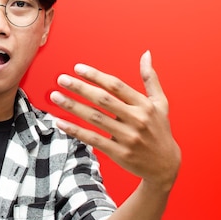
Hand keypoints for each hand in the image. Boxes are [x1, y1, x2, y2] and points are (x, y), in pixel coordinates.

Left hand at [50, 51, 180, 191]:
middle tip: (61, 79)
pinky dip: (75, 130)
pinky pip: (92, 139)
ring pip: (94, 118)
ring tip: (55, 96)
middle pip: (103, 100)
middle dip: (80, 88)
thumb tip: (146, 54)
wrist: (165, 165)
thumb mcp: (160, 103)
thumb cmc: (160, 130)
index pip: (116, 86)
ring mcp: (127, 137)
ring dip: (72, 106)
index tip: (77, 68)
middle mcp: (137, 119)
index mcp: (144, 105)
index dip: (96, 76)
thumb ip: (150, 78)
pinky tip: (59, 122)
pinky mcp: (119, 153)